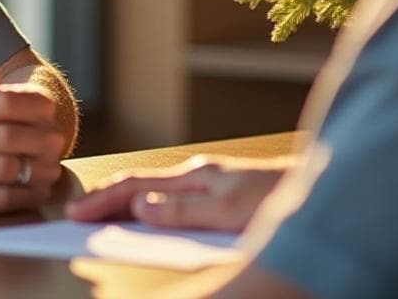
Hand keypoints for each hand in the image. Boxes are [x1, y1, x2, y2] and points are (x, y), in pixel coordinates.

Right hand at [64, 155, 281, 231]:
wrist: (324, 187)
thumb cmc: (280, 197)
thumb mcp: (229, 211)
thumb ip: (182, 210)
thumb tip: (138, 205)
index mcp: (194, 176)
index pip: (134, 186)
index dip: (101, 201)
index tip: (73, 215)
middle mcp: (198, 177)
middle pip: (139, 186)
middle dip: (105, 200)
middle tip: (75, 218)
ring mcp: (210, 184)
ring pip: (155, 193)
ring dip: (126, 205)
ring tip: (101, 222)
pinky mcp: (222, 196)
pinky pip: (175, 202)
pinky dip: (150, 210)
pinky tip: (148, 222)